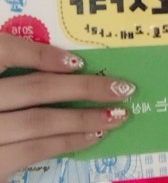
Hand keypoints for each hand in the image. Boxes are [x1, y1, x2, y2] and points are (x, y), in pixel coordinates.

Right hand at [0, 33, 134, 180]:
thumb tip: (65, 62)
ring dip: (84, 118)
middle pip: (35, 88)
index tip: (79, 61)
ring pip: (39, 121)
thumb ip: (13, 64)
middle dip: (83, 88)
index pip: (4, 50)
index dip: (42, 54)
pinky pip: (33, 152)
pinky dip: (67, 142)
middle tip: (123, 88)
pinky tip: (94, 136)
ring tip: (118, 115)